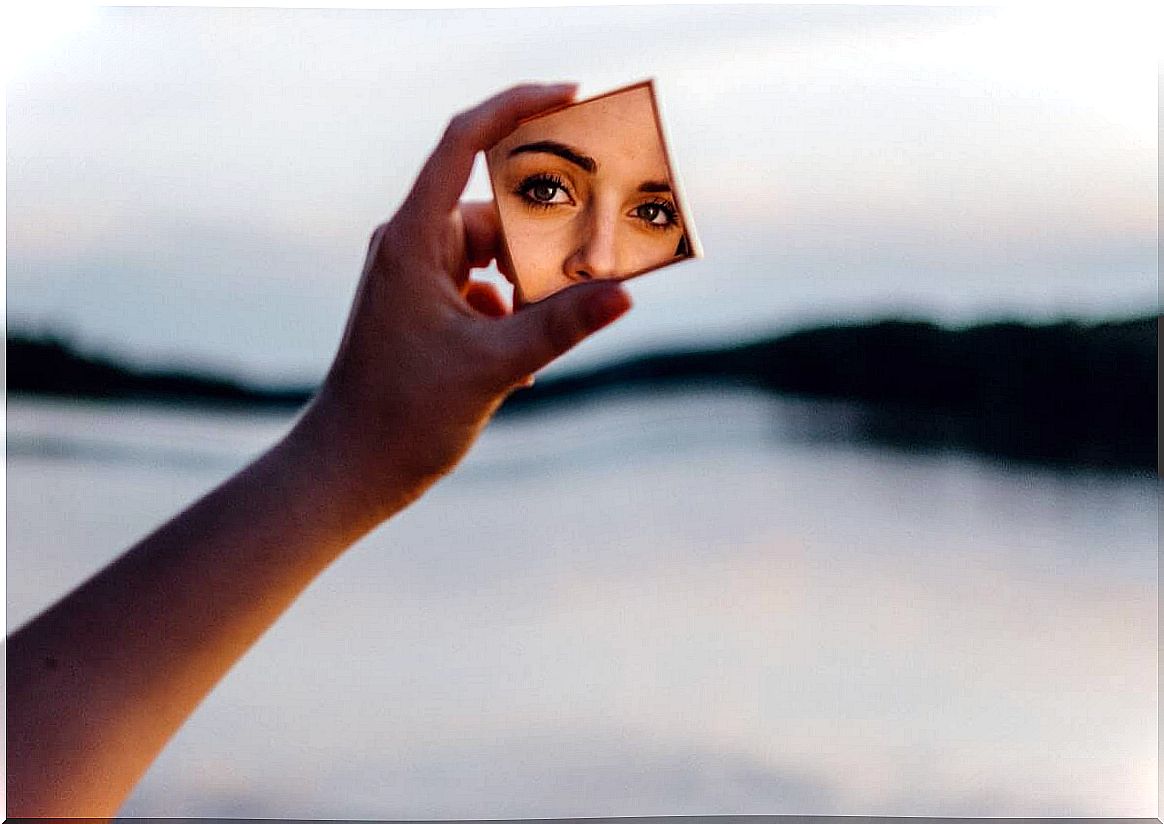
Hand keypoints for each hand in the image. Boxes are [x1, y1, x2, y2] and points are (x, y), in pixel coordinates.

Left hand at [297, 84, 632, 519]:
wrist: (348, 471)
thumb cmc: (400, 417)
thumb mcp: (492, 367)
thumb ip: (560, 327)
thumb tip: (624, 296)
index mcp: (414, 239)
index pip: (464, 141)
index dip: (516, 108)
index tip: (571, 96)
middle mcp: (414, 247)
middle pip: (497, 210)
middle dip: (547, 237)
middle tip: (596, 262)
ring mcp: (419, 279)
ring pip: (496, 256)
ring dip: (531, 290)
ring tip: (549, 335)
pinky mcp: (428, 310)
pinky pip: (487, 291)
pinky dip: (513, 317)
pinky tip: (522, 366)